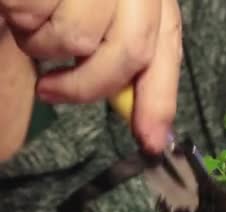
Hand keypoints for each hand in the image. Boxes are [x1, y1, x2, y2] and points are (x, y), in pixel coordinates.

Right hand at [0, 0, 182, 152]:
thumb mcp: (100, 17)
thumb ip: (123, 61)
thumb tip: (150, 129)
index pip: (165, 51)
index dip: (160, 100)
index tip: (152, 142)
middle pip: (129, 53)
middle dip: (85, 85)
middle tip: (51, 90)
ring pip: (76, 38)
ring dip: (42, 44)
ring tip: (31, 23)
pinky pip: (34, 13)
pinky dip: (20, 19)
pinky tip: (19, 4)